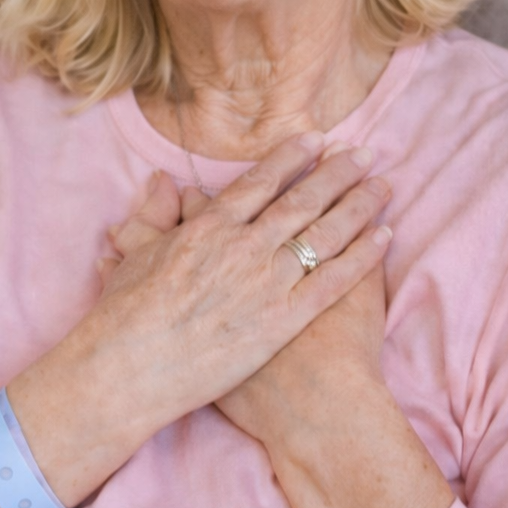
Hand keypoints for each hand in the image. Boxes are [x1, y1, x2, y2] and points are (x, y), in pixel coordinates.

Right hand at [12, 134, 391, 507]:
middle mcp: (244, 247)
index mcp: (209, 229)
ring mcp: (266, 283)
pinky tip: (384, 237)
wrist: (131, 367)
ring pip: (324, 234)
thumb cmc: (124, 318)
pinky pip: (332, 281)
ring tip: (384, 186)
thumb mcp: (133, 256)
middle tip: (365, 153)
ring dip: (358, 205)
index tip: (317, 140)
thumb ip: (154, 217)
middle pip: (302, 200)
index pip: (260, 183)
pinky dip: (362, 256)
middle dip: (337, 173)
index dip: (292, 158)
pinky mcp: (282, 321)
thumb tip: (163, 183)